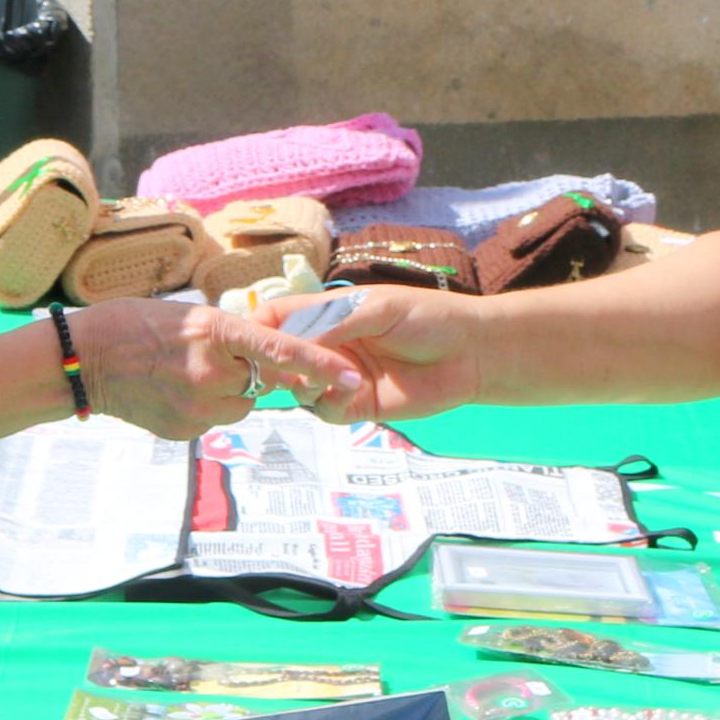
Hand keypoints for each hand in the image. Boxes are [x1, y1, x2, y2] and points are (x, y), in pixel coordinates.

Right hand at [71, 300, 365, 436]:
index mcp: (216, 333)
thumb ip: (233, 336)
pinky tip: (172, 391)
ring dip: (228, 391)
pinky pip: (215, 420)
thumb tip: (268, 356)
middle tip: (211, 356)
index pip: (281, 352)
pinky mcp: (186, 431)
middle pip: (263, 382)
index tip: (351, 375)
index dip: (320, 365)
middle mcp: (213, 373)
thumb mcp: (191, 315)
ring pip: (241, 404)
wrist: (84, 360)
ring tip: (185, 373)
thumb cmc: (134, 324)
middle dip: (252, 373)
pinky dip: (204, 407)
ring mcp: (198, 408)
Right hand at [255, 284, 481, 419]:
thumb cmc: (427, 316)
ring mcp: (341, 377)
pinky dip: (328, 402)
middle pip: (281, 357)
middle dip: (276, 362)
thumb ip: (333, 323)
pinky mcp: (358, 406)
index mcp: (328, 314)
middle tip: (285, 364)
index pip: (279, 319)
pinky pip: (325, 410)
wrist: (470, 352)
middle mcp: (329, 346)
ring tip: (327, 376)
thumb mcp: (377, 309)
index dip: (261, 328)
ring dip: (304, 382)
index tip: (248, 339)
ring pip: (298, 387)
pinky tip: (348, 390)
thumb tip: (291, 339)